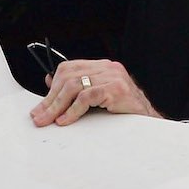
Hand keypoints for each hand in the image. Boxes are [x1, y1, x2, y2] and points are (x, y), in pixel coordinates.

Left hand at [30, 59, 162, 126]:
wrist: (149, 122)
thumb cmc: (123, 111)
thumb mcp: (97, 98)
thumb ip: (77, 89)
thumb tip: (49, 81)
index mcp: (102, 66)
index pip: (69, 68)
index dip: (52, 87)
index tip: (40, 108)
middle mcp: (108, 67)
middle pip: (69, 77)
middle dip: (51, 100)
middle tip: (39, 117)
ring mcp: (113, 76)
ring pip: (75, 86)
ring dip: (58, 106)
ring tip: (50, 121)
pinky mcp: (116, 88)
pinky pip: (87, 97)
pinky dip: (73, 110)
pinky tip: (66, 121)